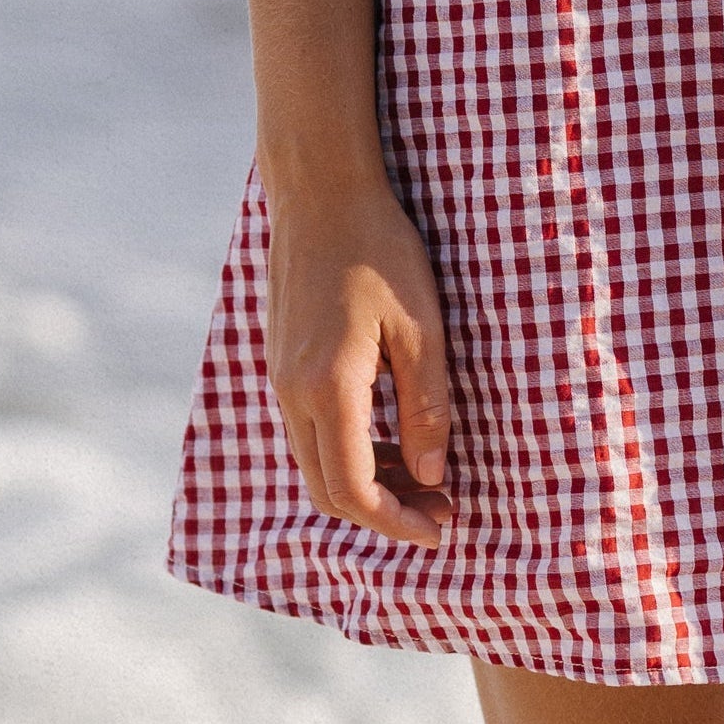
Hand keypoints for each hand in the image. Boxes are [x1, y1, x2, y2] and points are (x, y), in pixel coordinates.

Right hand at [263, 171, 454, 542]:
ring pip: (316, 464)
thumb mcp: (423, 329)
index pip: (353, 490)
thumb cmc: (380, 250)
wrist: (321, 194)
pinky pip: (310, 433)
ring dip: (366, 483)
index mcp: (328, 388)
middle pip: (327, 491)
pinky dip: (349, 452)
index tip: (441, 529)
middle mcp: (293, 393)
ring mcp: (280, 379)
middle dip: (384, 512)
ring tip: (426, 475)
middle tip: (442, 506)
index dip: (396, 523)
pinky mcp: (282, 365)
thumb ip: (427, 407)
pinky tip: (392, 437)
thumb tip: (431, 476)